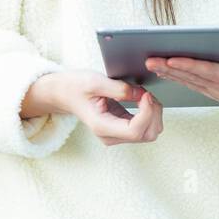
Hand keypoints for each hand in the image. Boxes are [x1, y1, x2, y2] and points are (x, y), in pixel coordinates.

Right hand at [21, 70, 162, 145]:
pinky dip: (150, 114)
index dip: (147, 113)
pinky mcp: (122, 131)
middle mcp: (111, 136)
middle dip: (154, 113)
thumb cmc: (76, 87)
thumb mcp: (95, 81)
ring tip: (145, 96)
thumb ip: (119, 89)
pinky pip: (145, 128)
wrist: (65, 94)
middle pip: (147, 134)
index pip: (135, 131)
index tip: (146, 95)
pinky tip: (143, 100)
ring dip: (154, 114)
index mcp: (101, 127)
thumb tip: (141, 95)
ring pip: (150, 133)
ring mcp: (117, 136)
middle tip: (147, 94)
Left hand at [146, 55, 218, 162]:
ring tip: (150, 63)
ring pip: (189, 80)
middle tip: (150, 60)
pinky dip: (177, 76)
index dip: (191, 66)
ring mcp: (218, 91)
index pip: (210, 72)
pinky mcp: (216, 92)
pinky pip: (193, 84)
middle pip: (193, 76)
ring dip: (169, 72)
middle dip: (171, 68)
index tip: (173, 60)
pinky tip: (164, 71)